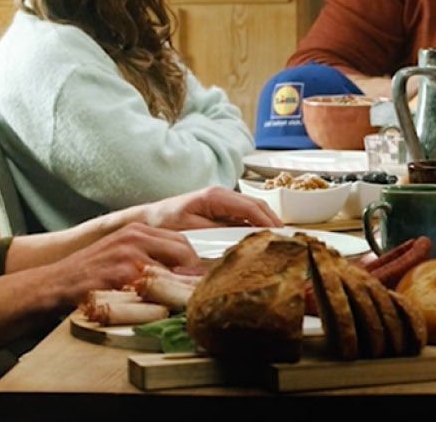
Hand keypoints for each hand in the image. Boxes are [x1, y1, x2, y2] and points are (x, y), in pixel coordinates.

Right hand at [23, 223, 197, 311]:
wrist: (54, 284)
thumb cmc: (89, 273)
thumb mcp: (119, 254)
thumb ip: (147, 256)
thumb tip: (184, 272)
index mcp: (136, 230)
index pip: (180, 240)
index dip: (193, 261)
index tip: (197, 278)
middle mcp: (134, 237)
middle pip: (183, 250)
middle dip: (193, 274)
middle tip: (195, 293)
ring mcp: (128, 255)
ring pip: (173, 270)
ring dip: (180, 289)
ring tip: (181, 304)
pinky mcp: (121, 275)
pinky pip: (154, 288)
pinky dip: (162, 300)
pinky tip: (161, 310)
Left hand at [135, 185, 282, 229]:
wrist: (148, 221)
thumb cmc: (165, 224)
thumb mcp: (191, 230)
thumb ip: (218, 232)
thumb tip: (242, 237)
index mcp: (216, 196)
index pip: (251, 207)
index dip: (268, 221)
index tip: (280, 235)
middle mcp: (222, 194)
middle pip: (257, 205)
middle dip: (273, 221)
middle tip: (286, 240)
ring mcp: (222, 201)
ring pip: (253, 209)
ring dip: (266, 223)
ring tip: (278, 240)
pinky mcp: (220, 209)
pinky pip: (243, 215)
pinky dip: (255, 225)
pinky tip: (261, 238)